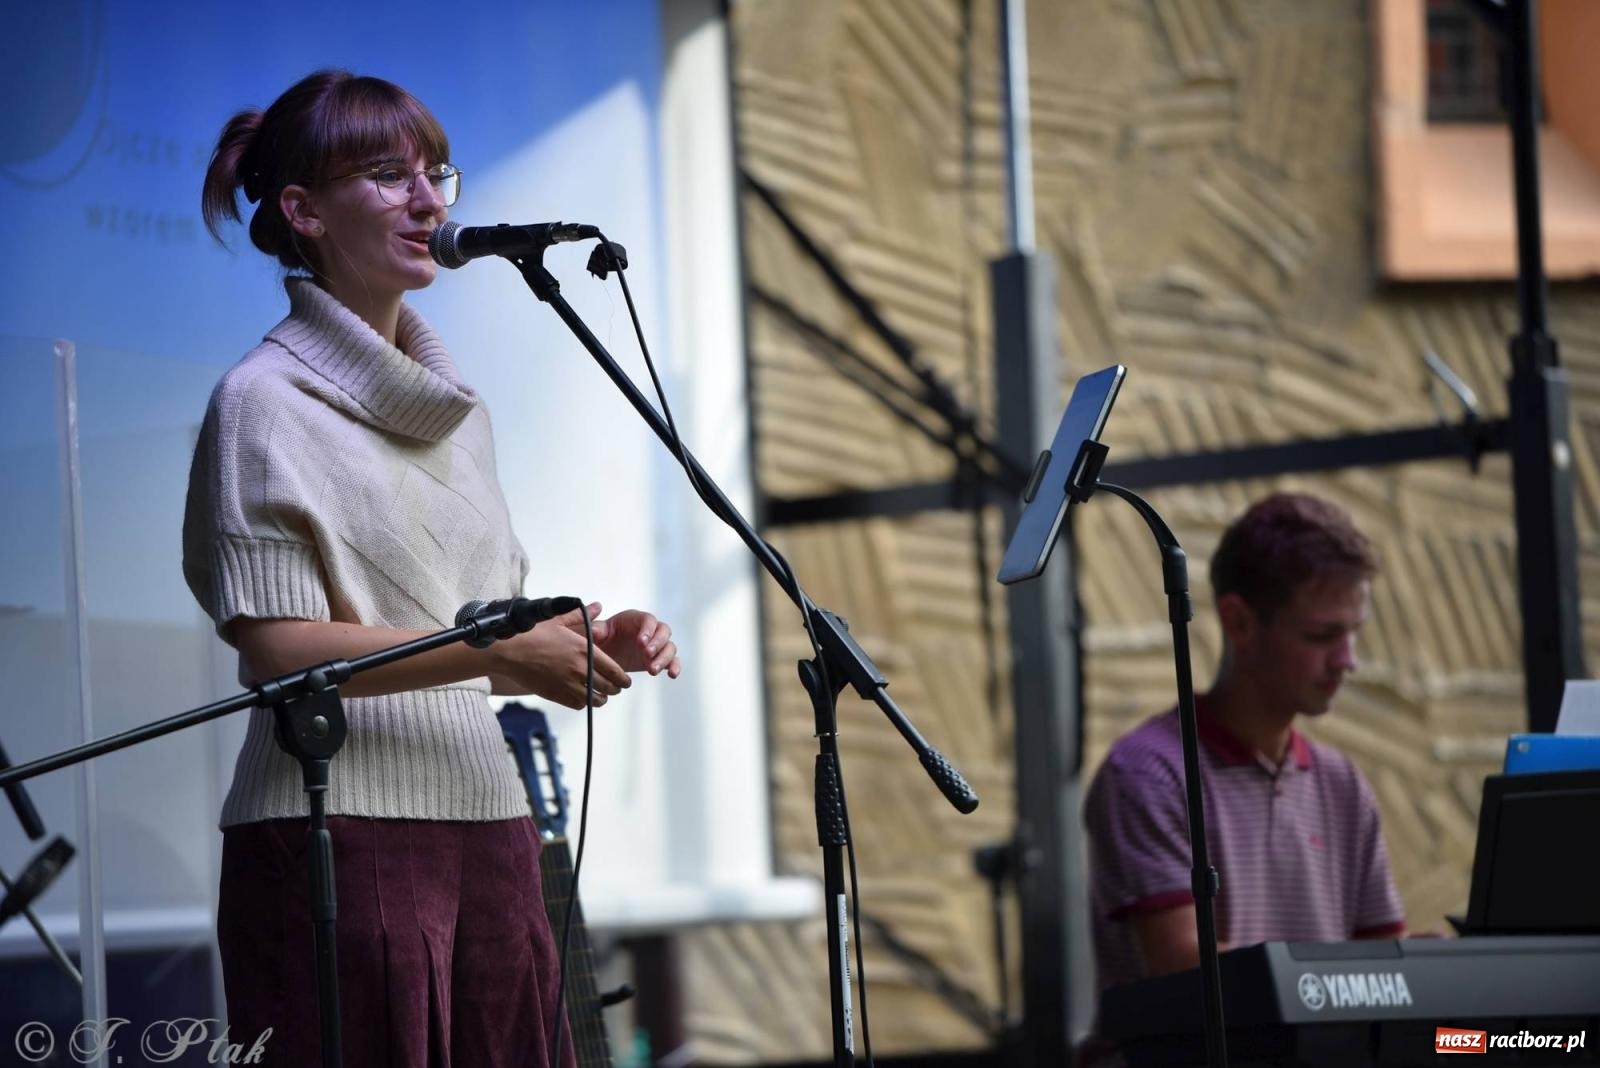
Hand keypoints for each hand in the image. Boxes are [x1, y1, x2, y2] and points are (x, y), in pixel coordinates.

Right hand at [495, 604, 631, 708]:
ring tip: (601, 696)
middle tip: (616, 688)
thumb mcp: (558, 620)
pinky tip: (582, 698)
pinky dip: (583, 703)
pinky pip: (578, 705)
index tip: (625, 681)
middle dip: (615, 689)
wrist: (509, 651)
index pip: (615, 671)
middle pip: (608, 687)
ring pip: (595, 699)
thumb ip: (582, 615)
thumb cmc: (533, 634)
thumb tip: (598, 606)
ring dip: (600, 698)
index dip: (623, 679)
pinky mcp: (556, 695)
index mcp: (585, 650)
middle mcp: (580, 669)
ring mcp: (569, 684)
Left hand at [565, 603, 681, 677]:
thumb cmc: (603, 639)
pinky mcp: (660, 658)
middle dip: (658, 643)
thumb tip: (594, 630)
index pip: (649, 620)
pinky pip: (673, 661)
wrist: (606, 654)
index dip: (648, 630)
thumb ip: (597, 630)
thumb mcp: (598, 633)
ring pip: (670, 647)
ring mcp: (657, 645)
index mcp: (637, 619)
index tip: (641, 642)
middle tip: (647, 654)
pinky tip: (672, 675)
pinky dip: (675, 666)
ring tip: (652, 671)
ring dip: (664, 658)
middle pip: (664, 631)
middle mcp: (651, 630)